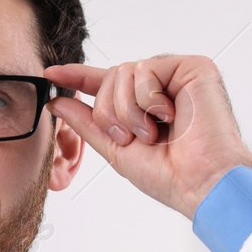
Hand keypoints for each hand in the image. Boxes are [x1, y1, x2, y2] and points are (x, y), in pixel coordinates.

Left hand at [45, 55, 251, 218]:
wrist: (201, 184)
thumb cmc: (170, 175)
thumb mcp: (116, 150)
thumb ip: (88, 124)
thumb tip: (57, 102)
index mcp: (146, 105)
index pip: (107, 84)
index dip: (78, 78)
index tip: (50, 74)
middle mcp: (162, 87)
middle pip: (111, 77)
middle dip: (109, 112)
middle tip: (129, 138)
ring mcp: (177, 75)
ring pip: (123, 72)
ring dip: (127, 110)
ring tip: (152, 132)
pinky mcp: (193, 67)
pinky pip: (145, 69)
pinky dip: (147, 100)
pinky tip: (169, 116)